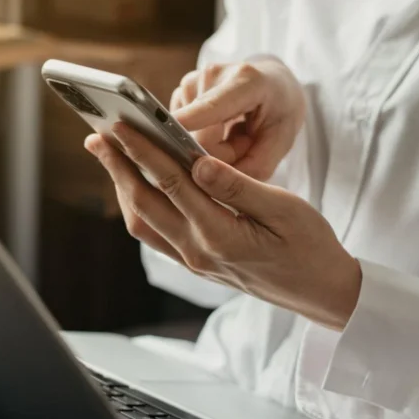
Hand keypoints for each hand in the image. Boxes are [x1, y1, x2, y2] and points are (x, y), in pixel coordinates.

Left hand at [85, 123, 360, 330]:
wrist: (321, 293)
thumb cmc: (311, 247)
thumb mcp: (285, 209)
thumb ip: (239, 186)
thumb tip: (200, 162)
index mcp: (221, 235)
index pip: (171, 183)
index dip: (143, 151)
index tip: (122, 125)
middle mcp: (198, 252)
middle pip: (144, 203)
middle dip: (118, 166)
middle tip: (97, 135)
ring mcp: (194, 262)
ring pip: (143, 222)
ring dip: (122, 187)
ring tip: (109, 155)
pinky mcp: (196, 264)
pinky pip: (155, 234)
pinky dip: (140, 206)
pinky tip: (136, 184)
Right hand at [170, 57, 305, 181]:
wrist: (273, 84)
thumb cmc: (280, 112)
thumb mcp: (281, 144)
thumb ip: (251, 168)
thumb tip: (212, 186)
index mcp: (247, 82)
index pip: (214, 106)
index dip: (192, 118)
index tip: (173, 131)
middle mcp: (213, 75)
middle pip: (199, 135)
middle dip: (219, 154)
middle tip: (245, 145)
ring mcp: (192, 81)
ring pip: (189, 137)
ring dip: (212, 148)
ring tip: (236, 135)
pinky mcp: (180, 91)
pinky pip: (184, 133)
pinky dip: (203, 140)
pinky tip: (221, 130)